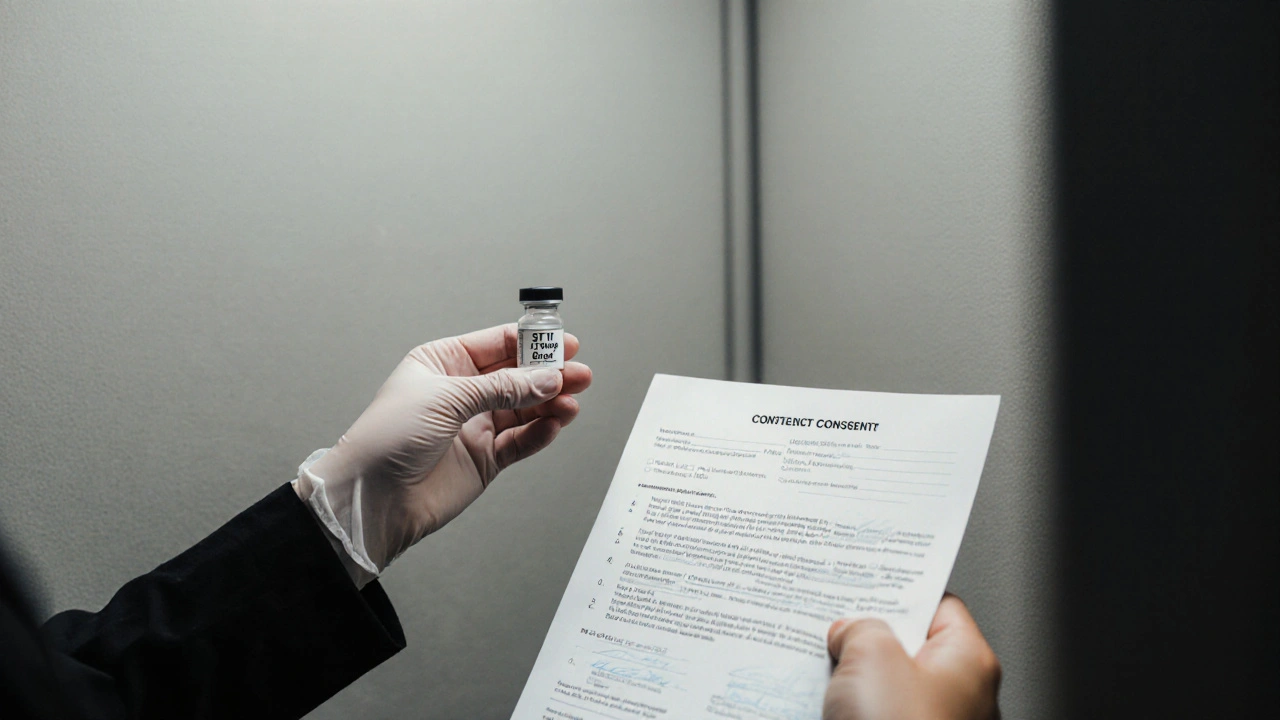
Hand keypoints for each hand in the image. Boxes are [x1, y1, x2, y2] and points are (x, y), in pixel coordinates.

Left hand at [294, 324, 591, 584]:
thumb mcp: (446, 398)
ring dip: (550, 403)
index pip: (497, 344)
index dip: (531, 342)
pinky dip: (540, 432)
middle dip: (549, 374)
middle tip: (577, 373)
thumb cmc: (386, 439)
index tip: (563, 343)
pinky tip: (554, 424)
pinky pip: (521, 440)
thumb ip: (501, 388)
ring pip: (524, 408)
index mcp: (443, 364)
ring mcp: (474, 426)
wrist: (372, 498)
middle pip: (517, 376)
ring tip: (572, 400)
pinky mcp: (484, 459)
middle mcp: (461, 392)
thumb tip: (545, 379)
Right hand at [823, 594, 1000, 719]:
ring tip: (827, 674)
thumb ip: (863, 628)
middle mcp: (962, 695)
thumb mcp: (872, 656)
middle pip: (910, 648)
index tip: (867, 586)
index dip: (899, 593)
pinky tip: (830, 709)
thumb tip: (851, 631)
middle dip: (869, 641)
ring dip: (857, 681)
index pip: (939, 606)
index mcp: (970, 660)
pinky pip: (879, 717)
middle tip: (837, 631)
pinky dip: (855, 711)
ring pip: (890, 688)